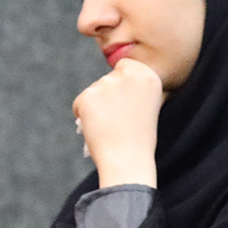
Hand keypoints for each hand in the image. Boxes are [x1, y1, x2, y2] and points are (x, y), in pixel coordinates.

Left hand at [72, 58, 162, 188]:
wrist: (128, 160)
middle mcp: (128, 75)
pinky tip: (98, 129)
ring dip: (96, 108)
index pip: (125, 66)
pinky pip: (80, 104)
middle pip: (108, 79)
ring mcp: (106, 84)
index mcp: (148, 76)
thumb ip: (134, 87)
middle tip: (119, 120)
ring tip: (110, 128)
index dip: (122, 87)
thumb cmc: (139, 138)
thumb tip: (115, 78)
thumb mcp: (147, 105)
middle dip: (108, 97)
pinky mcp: (88, 96)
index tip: (128, 105)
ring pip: (93, 92)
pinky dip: (84, 117)